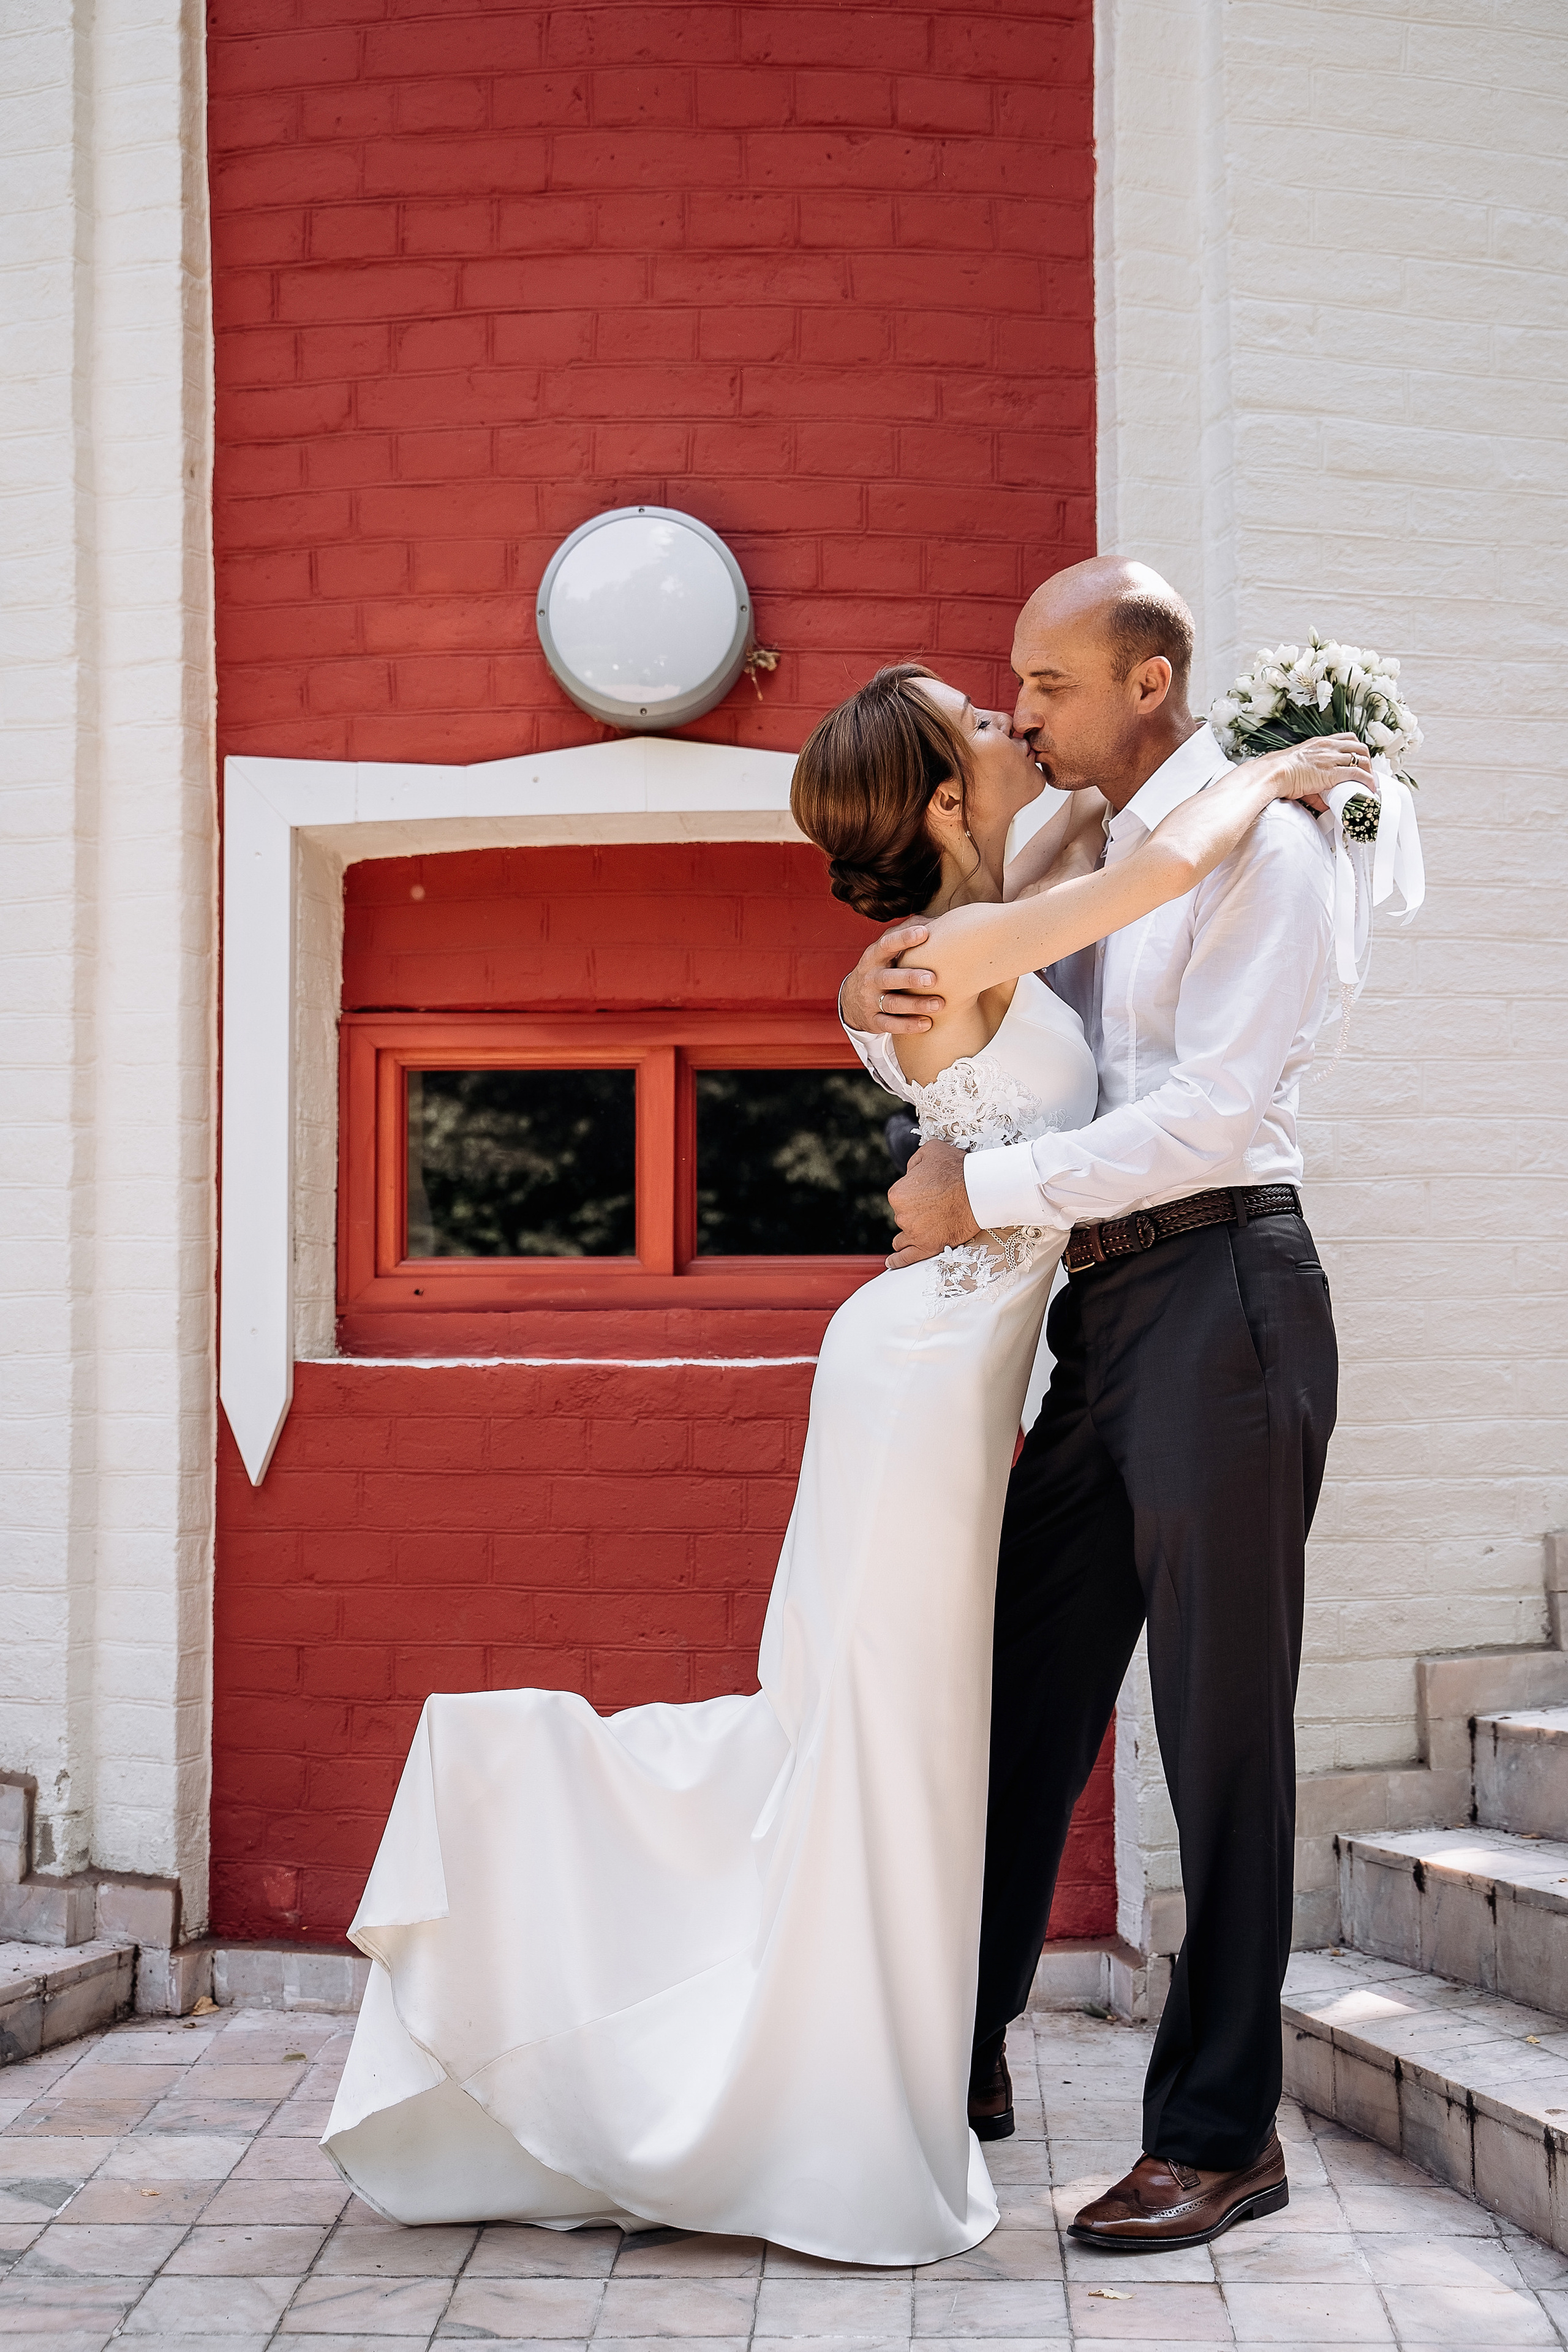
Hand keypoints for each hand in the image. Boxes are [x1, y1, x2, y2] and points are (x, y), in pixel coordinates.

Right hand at [840, 923, 946, 1033]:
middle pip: (888, 978)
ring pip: (892, 1004)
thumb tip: (935, 920)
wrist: (851, 1000)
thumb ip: (905, 933)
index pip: (886, 944)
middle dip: (910, 977)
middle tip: (933, 978)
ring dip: (916, 1005)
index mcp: (874, 957)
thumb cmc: (880, 968)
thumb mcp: (885, 951)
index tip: (925, 932)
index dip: (904, 938)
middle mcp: (870, 978)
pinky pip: (890, 1025)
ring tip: (939, 1004)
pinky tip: (927, 1024)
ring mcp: (870, 1001)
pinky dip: (909, 1026)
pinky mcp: (873, 1021)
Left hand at [886, 1140, 979, 1268]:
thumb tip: (911, 1174)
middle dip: (916, 1212)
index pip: (901, 1197)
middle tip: (938, 1205)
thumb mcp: (930, 1150)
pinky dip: (897, 1261)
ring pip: (903, 1237)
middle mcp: (901, 1215)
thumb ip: (913, 1163)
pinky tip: (892, 1262)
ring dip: (910, 1233)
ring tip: (923, 1229)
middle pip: (904, 1216)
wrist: (980, 1189)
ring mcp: (914, 1233)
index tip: (932, 1191)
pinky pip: (906, 1258)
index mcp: (897, 1193)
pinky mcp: (928, 1247)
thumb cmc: (957, 1167)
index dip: (916, 1193)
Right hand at [1253, 733, 1374, 813]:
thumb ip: (1314, 783)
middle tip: (1367, 773)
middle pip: (1359, 747)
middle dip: (1367, 760)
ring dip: (1369, 772)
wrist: (1274, 773)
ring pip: (1362, 759)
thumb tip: (1323, 801)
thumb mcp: (1301, 771)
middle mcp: (1329, 747)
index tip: (1360, 761)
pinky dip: (1367, 781)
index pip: (1348, 738)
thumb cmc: (1281, 772)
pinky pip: (1357, 774)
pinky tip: (1369, 788)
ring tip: (1369, 783)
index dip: (1358, 750)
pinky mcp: (1333, 772)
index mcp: (1321, 743)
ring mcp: (1332, 758)